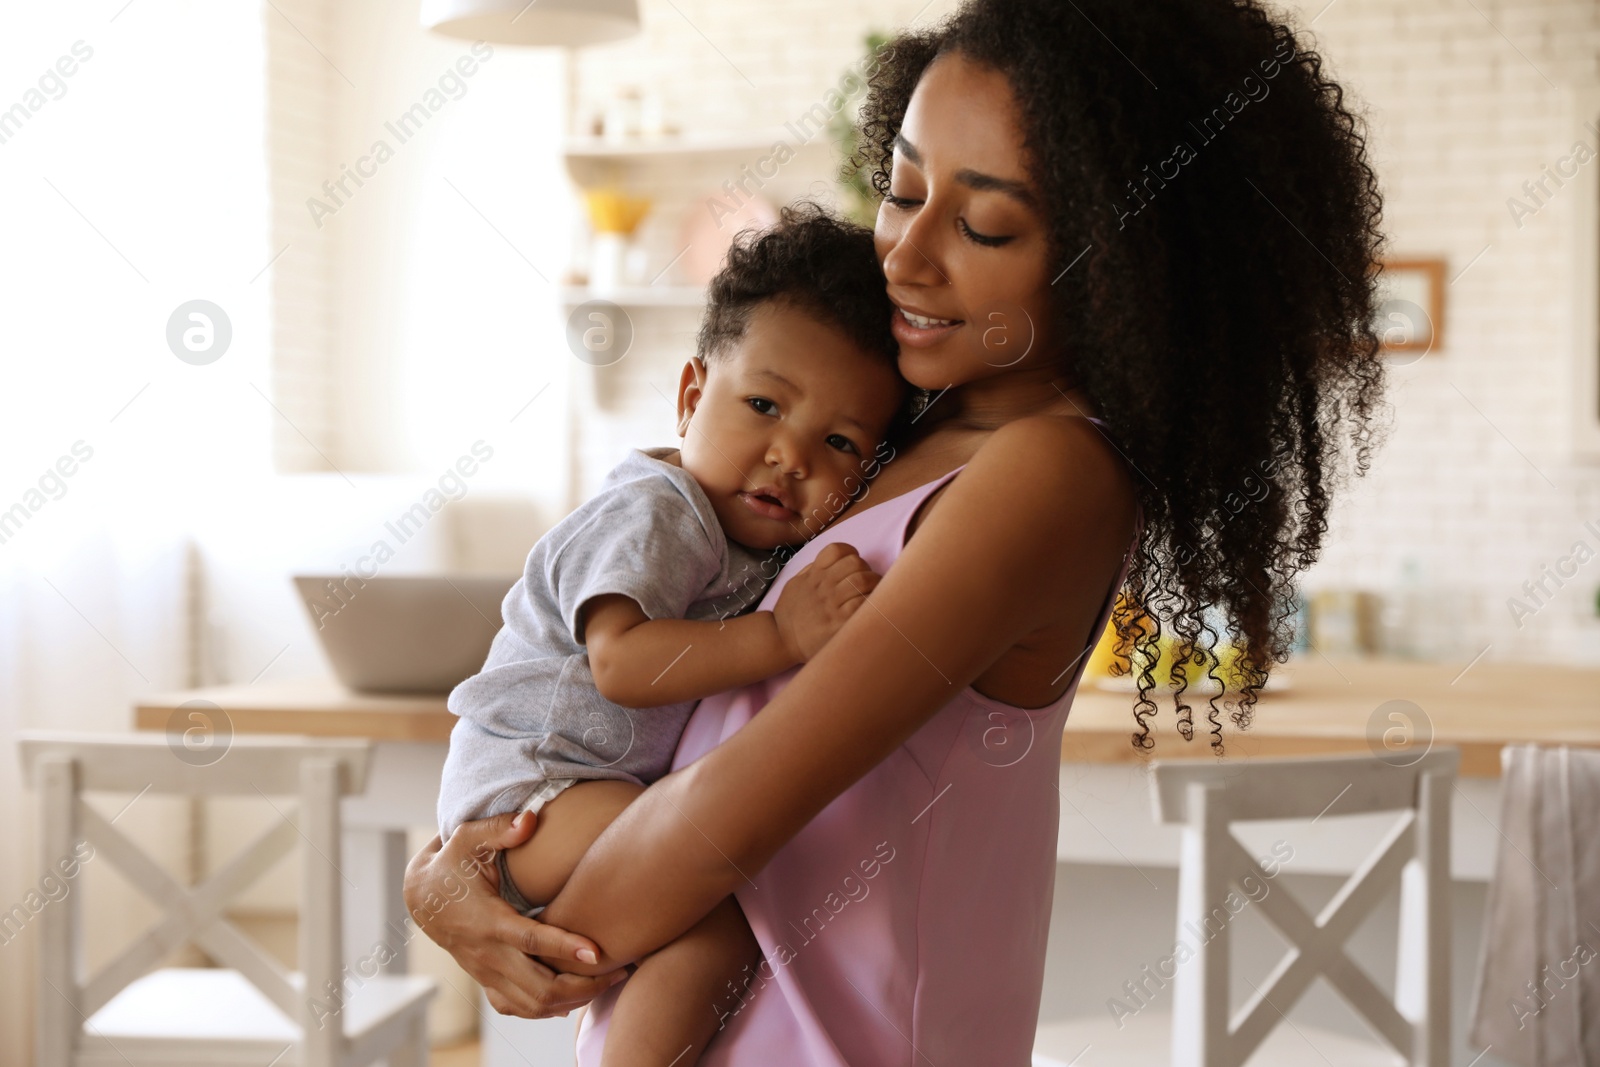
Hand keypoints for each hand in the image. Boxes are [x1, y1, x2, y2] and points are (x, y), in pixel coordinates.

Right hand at [403, 810, 628, 1017]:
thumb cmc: (451, 863)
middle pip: (539, 987)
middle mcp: (488, 954)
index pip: (530, 940)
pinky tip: (576, 997)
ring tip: (608, 982)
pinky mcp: (486, 981)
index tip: (597, 951)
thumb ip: (499, 829)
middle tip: (621, 970)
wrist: (420, 897)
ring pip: (532, 1005)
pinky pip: (518, 1008)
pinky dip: (548, 1009)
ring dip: (573, 1000)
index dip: (564, 947)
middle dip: (583, 985)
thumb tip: (530, 818)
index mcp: (487, 921)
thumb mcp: (467, 839)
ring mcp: (486, 973)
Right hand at [772, 542, 880, 662]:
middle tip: (867, 582)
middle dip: (866, 569)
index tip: (853, 566)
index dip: (850, 553)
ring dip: (873, 585)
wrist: (781, 641)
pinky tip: (870, 609)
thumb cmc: (790, 613)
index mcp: (813, 575)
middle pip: (855, 563)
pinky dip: (871, 602)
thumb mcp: (795, 584)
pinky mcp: (839, 623)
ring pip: (862, 581)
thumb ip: (812, 571)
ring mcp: (831, 604)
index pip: (837, 550)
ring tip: (872, 594)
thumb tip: (834, 561)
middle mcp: (823, 586)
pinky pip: (863, 604)